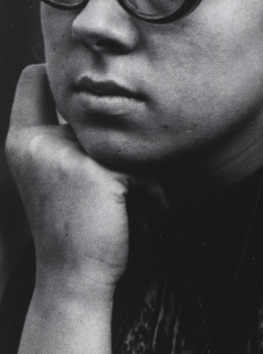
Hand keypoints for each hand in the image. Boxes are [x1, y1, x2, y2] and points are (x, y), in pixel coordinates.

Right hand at [5, 65, 138, 297]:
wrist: (74, 278)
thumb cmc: (76, 226)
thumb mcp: (60, 173)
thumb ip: (70, 137)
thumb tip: (110, 105)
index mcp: (22, 141)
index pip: (32, 82)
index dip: (53, 76)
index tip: (68, 78)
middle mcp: (35, 142)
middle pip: (97, 118)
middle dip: (119, 154)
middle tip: (108, 195)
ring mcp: (62, 154)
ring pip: (124, 145)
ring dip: (140, 175)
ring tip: (126, 207)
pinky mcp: (94, 171)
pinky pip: (142, 170)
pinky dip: (150, 194)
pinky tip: (135, 216)